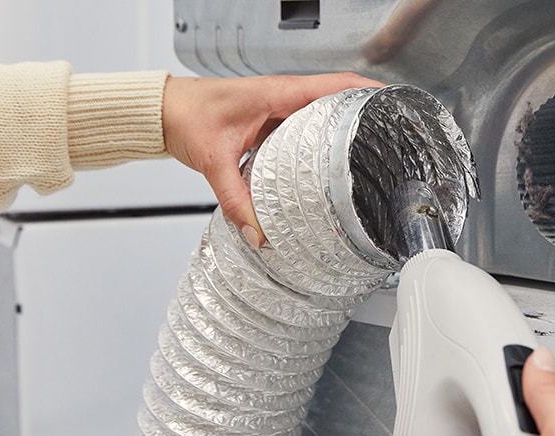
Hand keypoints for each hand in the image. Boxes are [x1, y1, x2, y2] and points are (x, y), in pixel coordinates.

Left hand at [161, 72, 383, 246]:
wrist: (161, 111)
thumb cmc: (185, 117)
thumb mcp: (212, 160)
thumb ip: (235, 199)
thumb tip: (257, 232)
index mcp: (277, 92)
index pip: (335, 85)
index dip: (368, 92)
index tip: (393, 103)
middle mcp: (282, 97)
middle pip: (337, 100)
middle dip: (364, 115)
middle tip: (390, 135)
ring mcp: (277, 109)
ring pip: (321, 115)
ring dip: (343, 129)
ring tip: (369, 150)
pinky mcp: (269, 122)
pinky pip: (303, 129)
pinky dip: (318, 142)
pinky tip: (327, 162)